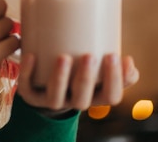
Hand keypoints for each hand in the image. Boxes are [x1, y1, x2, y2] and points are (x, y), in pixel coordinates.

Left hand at [17, 52, 139, 112]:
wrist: (47, 87)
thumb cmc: (79, 72)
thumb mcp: (98, 70)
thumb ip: (115, 65)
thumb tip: (131, 63)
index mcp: (94, 96)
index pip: (111, 97)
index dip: (116, 81)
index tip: (116, 56)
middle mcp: (73, 101)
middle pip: (82, 99)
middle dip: (86, 78)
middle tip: (89, 55)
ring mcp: (50, 100)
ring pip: (55, 98)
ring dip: (60, 78)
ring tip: (64, 57)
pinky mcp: (29, 94)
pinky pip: (26, 87)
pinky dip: (27, 72)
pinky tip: (30, 55)